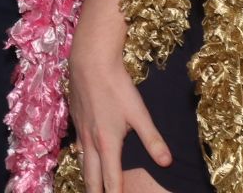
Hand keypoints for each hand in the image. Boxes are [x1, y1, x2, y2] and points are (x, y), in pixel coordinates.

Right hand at [67, 34, 169, 191]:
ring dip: (88, 178)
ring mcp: (80, 130)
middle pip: (90, 177)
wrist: (90, 61)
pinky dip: (82, 159)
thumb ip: (153, 139)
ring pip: (81, 162)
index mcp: (107, 144)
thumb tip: (167, 162)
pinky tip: (85, 156)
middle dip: (95, 192)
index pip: (111, 180)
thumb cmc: (116, 86)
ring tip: (92, 187)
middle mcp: (90, 141)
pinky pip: (77, 147)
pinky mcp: (75, 119)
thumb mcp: (139, 113)